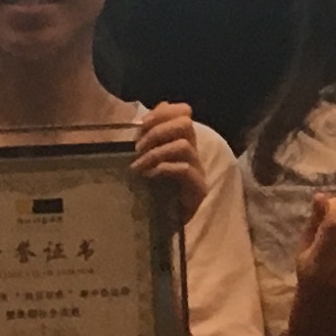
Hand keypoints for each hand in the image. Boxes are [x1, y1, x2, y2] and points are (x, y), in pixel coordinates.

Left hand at [132, 101, 207, 224]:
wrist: (164, 224)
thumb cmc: (154, 189)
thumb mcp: (147, 159)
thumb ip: (147, 139)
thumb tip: (141, 119)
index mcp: (182, 140)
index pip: (184, 111)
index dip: (163, 112)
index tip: (141, 124)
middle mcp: (193, 151)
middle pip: (185, 124)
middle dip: (158, 130)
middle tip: (138, 147)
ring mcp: (198, 169)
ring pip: (184, 145)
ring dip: (156, 153)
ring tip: (138, 165)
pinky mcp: (198, 188)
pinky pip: (184, 169)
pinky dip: (163, 169)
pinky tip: (149, 176)